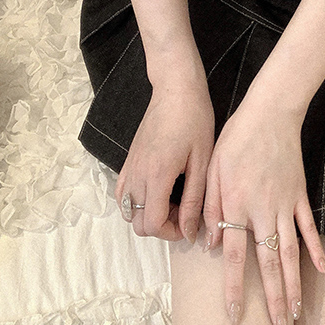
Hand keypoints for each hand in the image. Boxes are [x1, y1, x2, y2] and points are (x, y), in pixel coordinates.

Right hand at [114, 76, 214, 242]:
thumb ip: (194, 199)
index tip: (189, 224)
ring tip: (172, 200)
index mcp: (157, 175)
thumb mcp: (202, 161)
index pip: (151, 224)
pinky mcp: (128, 160)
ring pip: (127, 211)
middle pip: (138, 224)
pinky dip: (136, 202)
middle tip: (183, 211)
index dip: (171, 233)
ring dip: (148, 215)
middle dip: (161, 226)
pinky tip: (158, 190)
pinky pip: (122, 194)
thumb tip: (190, 231)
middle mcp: (137, 174)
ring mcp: (129, 167)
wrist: (175, 91)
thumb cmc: (194, 120)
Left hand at [202, 95, 324, 324]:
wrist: (270, 113)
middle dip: (272, 299)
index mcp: (236, 206)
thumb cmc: (235, 140)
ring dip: (294, 284)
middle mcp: (262, 211)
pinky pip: (308, 228)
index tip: (234, 316)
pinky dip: (315, 251)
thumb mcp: (212, 170)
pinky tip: (322, 272)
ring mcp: (285, 205)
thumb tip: (212, 245)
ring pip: (291, 252)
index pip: (235, 257)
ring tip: (296, 313)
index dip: (234, 289)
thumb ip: (212, 209)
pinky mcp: (299, 195)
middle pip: (268, 263)